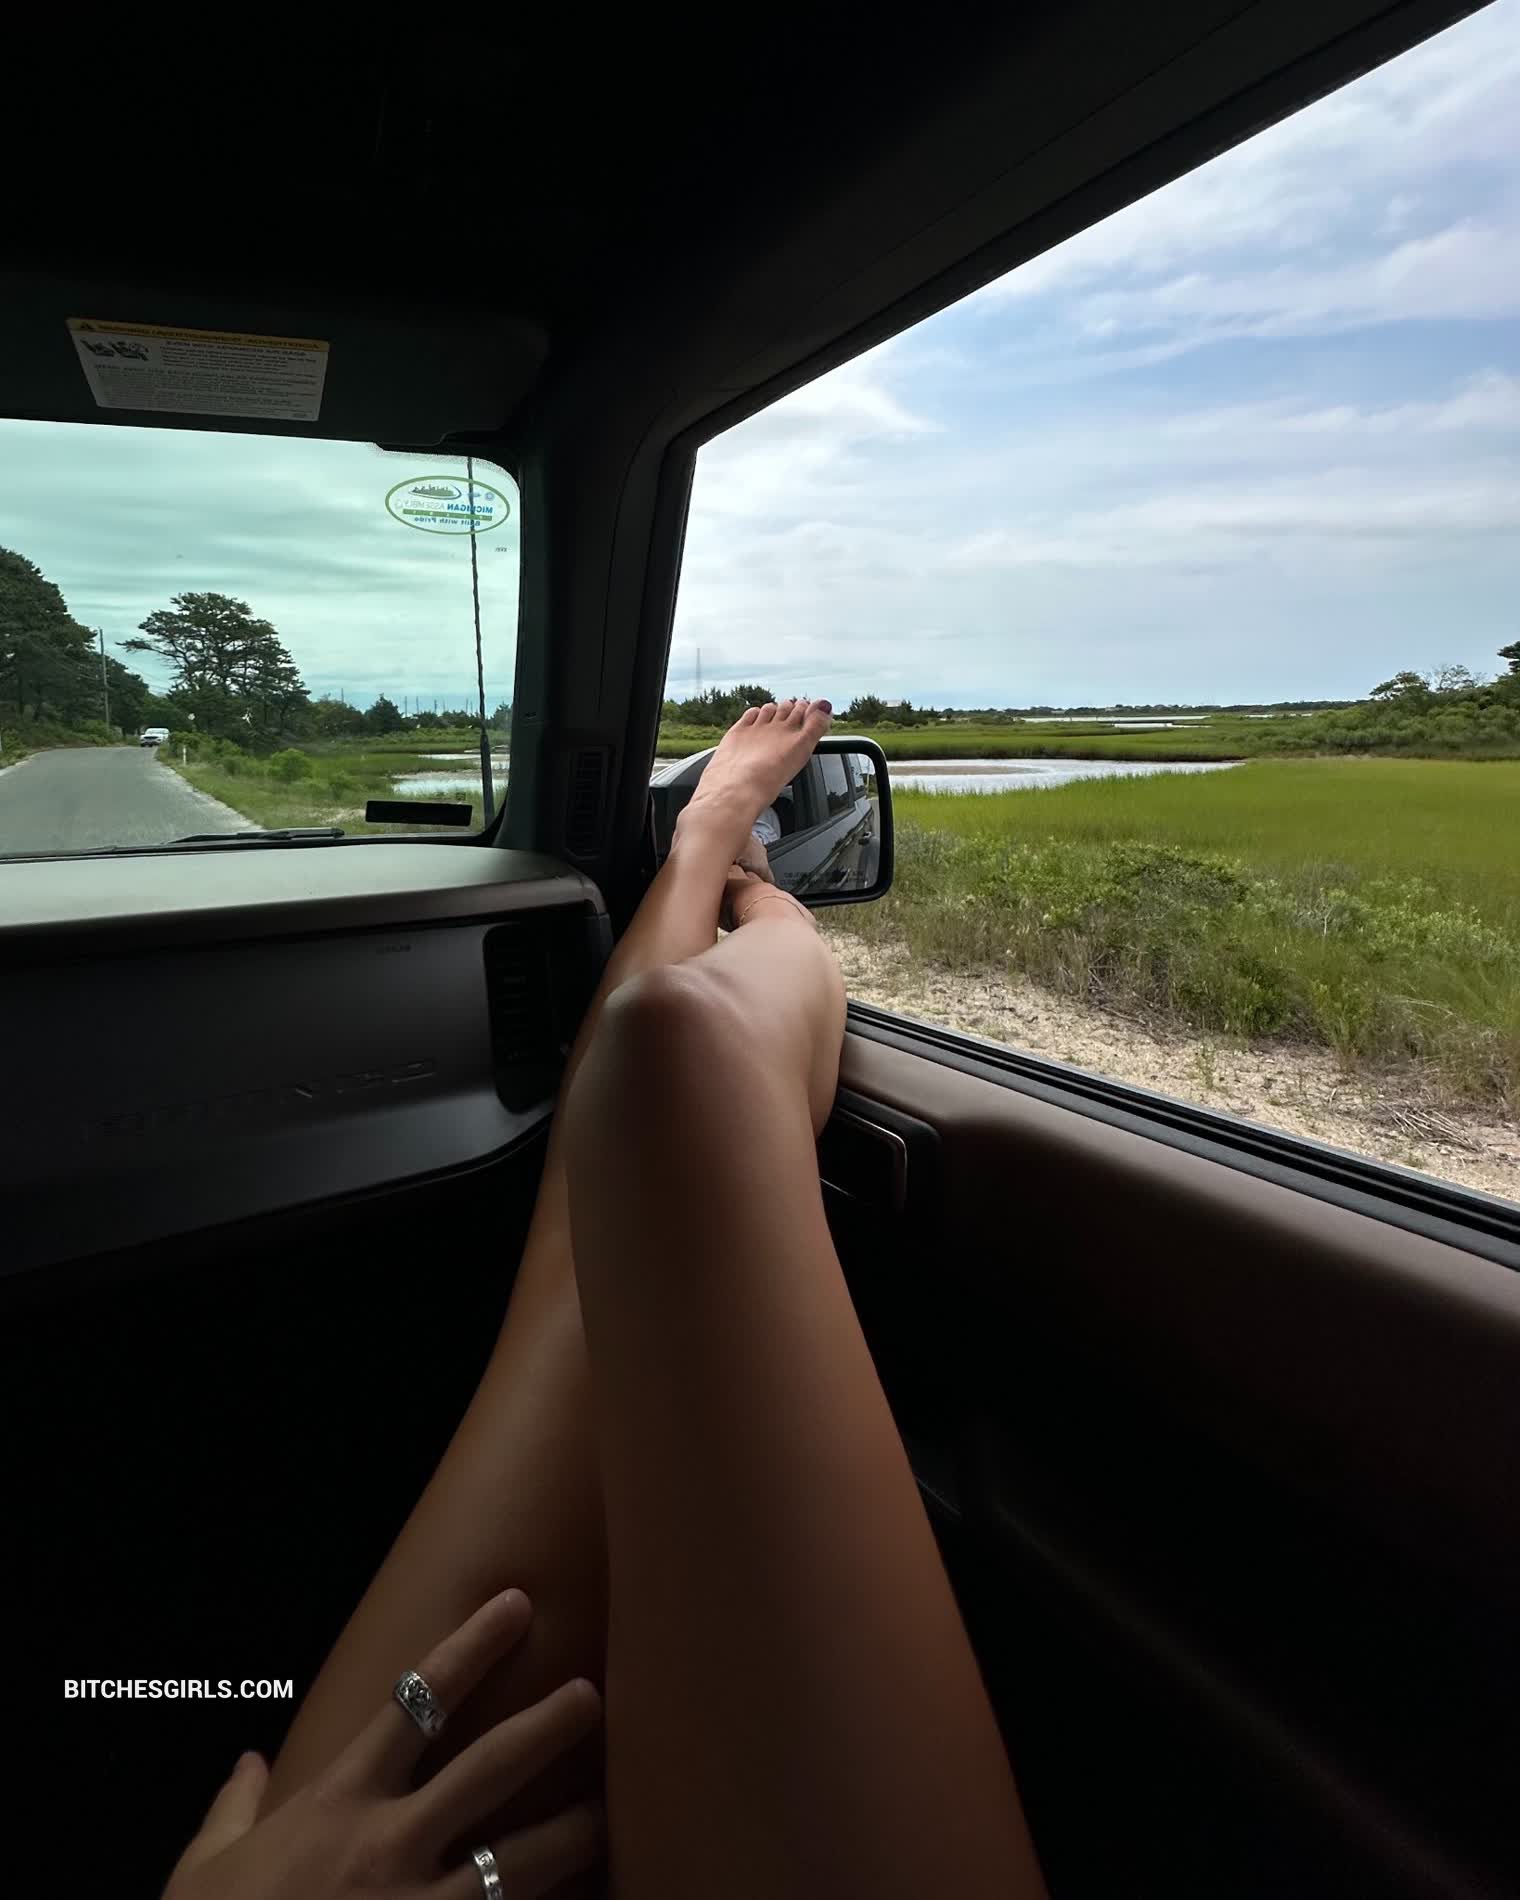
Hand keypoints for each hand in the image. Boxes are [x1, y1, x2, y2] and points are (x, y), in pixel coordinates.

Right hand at [164, 1589, 604, 1899]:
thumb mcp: (203, 1871)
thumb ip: (233, 1813)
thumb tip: (247, 1766)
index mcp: (337, 1804)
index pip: (415, 1702)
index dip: (471, 1648)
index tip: (516, 1604)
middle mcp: (388, 1847)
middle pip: (489, 1769)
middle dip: (548, 1726)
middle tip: (594, 1694)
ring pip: (519, 1863)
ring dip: (574, 1834)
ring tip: (613, 1813)